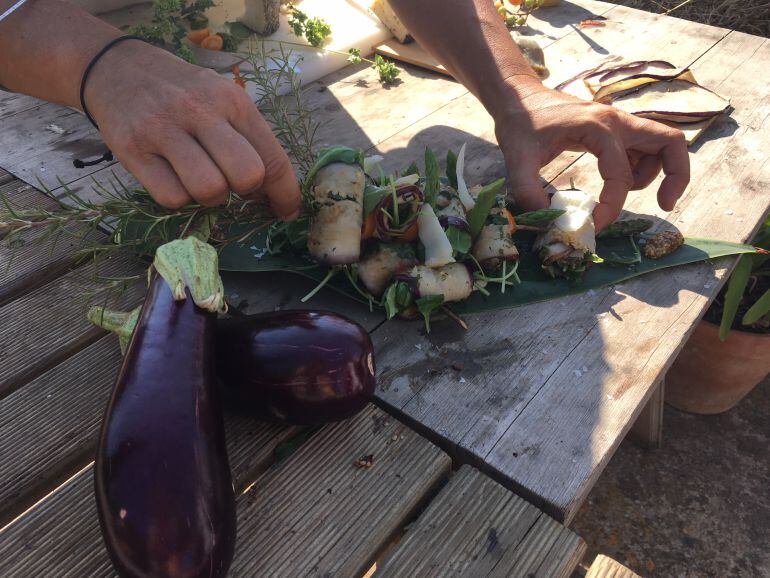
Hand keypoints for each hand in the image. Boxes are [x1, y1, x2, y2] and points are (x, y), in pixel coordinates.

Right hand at [85, 39, 300, 217]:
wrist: (114, 66)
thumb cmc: (181, 92)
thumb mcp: (220, 100)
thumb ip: (247, 139)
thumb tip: (270, 192)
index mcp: (232, 101)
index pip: (273, 158)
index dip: (285, 194)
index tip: (287, 211)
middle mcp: (201, 112)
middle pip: (246, 175)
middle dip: (246, 192)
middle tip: (233, 186)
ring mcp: (164, 130)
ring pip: (209, 190)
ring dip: (211, 198)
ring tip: (200, 181)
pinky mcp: (132, 149)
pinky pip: (171, 198)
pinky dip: (179, 199)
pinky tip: (174, 179)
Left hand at [493, 80, 689, 229]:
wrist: (519, 97)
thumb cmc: (519, 124)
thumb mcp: (516, 159)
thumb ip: (527, 191)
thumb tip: (548, 219)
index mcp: (598, 128)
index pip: (621, 175)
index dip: (612, 207)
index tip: (595, 226)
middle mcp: (617, 121)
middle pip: (670, 142)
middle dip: (676, 176)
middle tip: (664, 205)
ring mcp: (619, 122)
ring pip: (661, 145)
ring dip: (654, 173)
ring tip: (625, 193)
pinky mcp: (615, 129)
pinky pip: (644, 148)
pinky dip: (642, 167)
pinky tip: (618, 182)